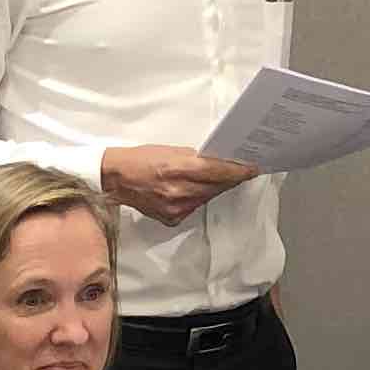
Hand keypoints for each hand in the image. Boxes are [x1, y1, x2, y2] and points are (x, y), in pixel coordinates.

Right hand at [99, 146, 259, 228]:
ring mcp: (176, 208)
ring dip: (214, 188)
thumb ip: (196, 158)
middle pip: (216, 186)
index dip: (238, 171)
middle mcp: (179, 191)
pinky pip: (194, 207)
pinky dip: (197, 197)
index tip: (253, 168)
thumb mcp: (170, 151)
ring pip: (207, 197)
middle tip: (240, 170)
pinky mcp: (172, 218)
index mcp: (178, 168)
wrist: (116, 179)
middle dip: (229, 178)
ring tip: (216, 177)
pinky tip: (193, 189)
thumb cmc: (141, 159)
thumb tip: (219, 163)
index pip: (218, 171)